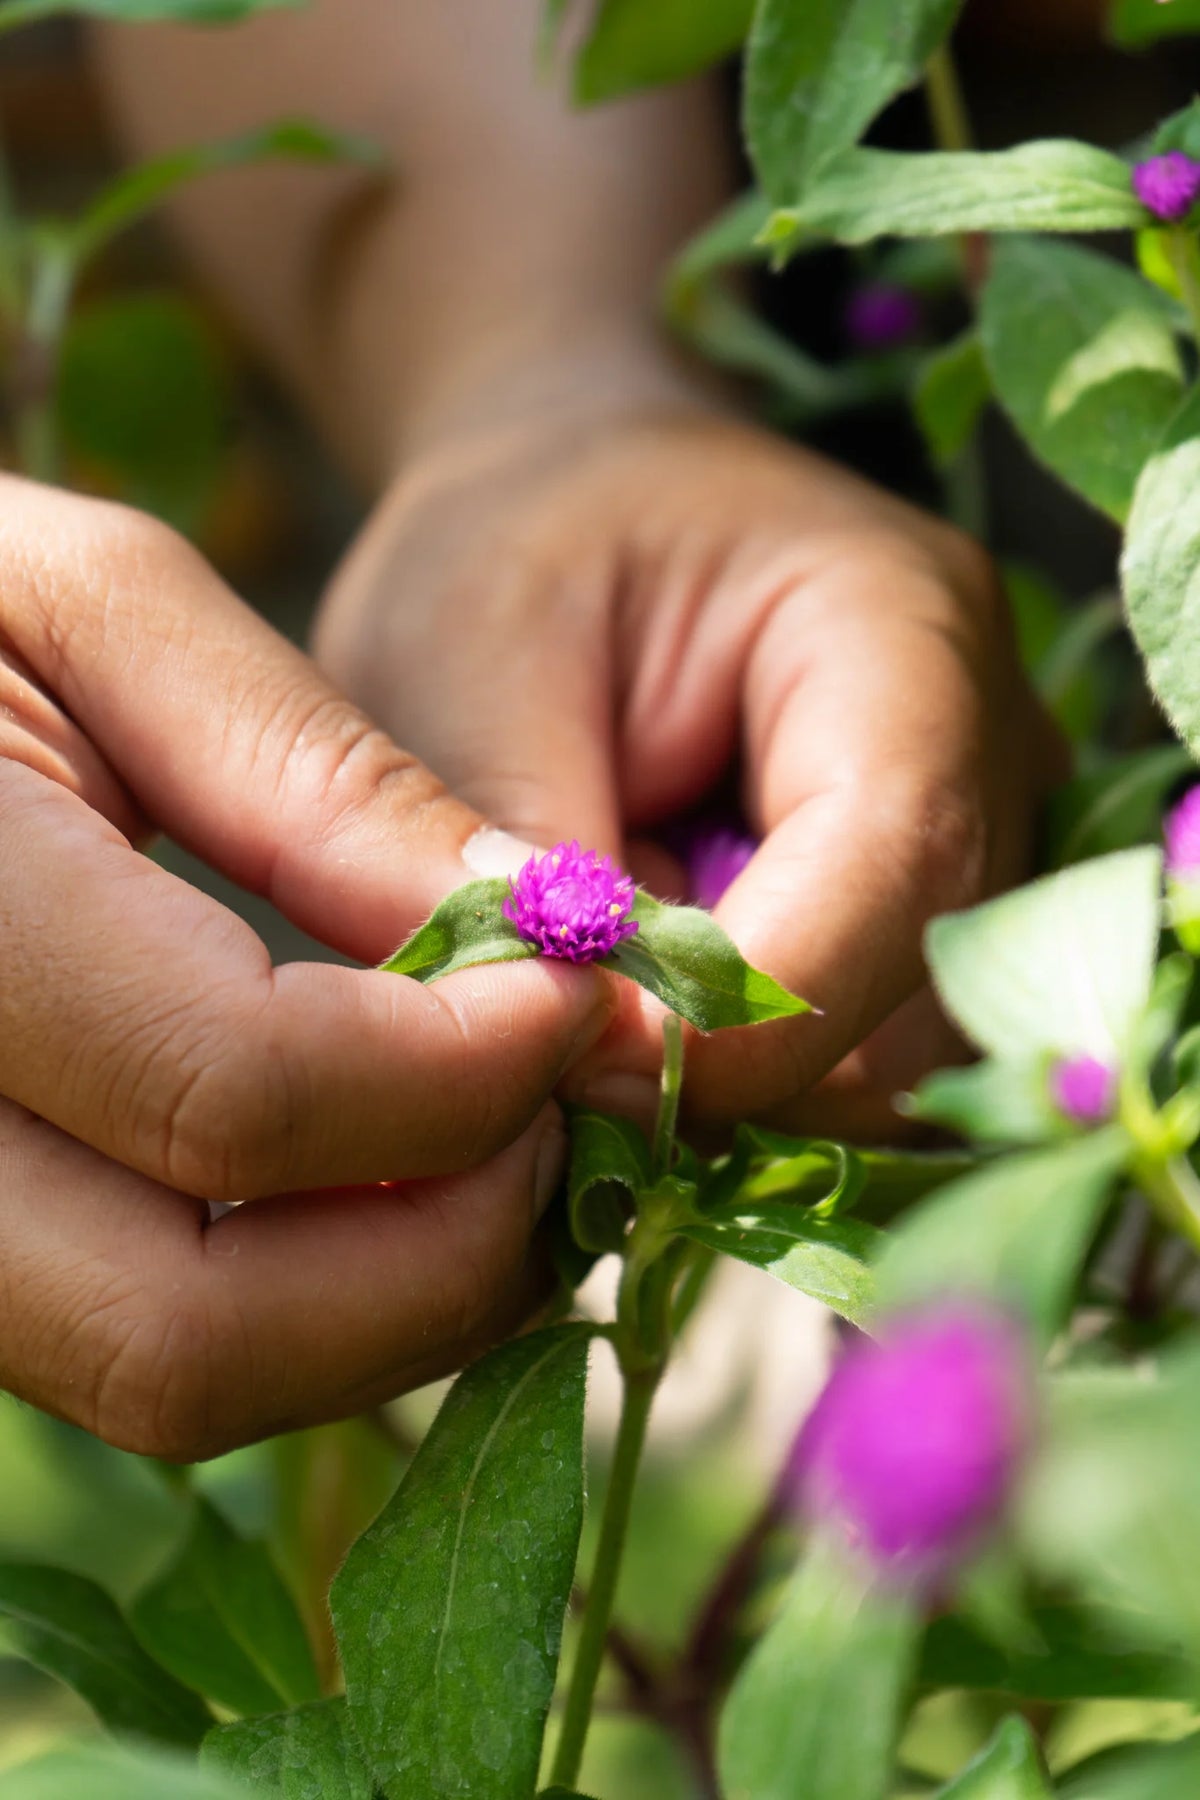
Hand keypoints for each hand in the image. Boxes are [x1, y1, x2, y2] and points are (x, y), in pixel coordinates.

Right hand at [0, 477, 611, 1458]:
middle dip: (443, 1254)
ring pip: (169, 1380)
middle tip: (559, 1114)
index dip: (461, 1068)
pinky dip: (309, 1297)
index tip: (578, 988)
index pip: (233, 1091)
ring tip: (497, 1145)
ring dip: (390, 1301)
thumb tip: (540, 936)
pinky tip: (386, 1178)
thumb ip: (316, 781)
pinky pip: (137, 1342)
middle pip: (193, 1335)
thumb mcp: (95, 611)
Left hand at [314, 390, 1059, 1139]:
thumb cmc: (514, 543)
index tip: (583, 1063)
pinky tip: (633, 1005)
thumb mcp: (470, 660)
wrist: (570, 507)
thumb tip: (561, 1048)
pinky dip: (733, 1068)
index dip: (750, 999)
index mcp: (902, 628)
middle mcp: (985, 749)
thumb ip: (524, 856)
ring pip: (888, 1053)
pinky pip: (850, 1054)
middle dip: (733, 1060)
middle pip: (915, 988)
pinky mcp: (911, 919)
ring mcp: (970, 843)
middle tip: (552, 1058)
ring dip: (728, 1074)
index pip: (894, 858)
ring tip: (582, 1003)